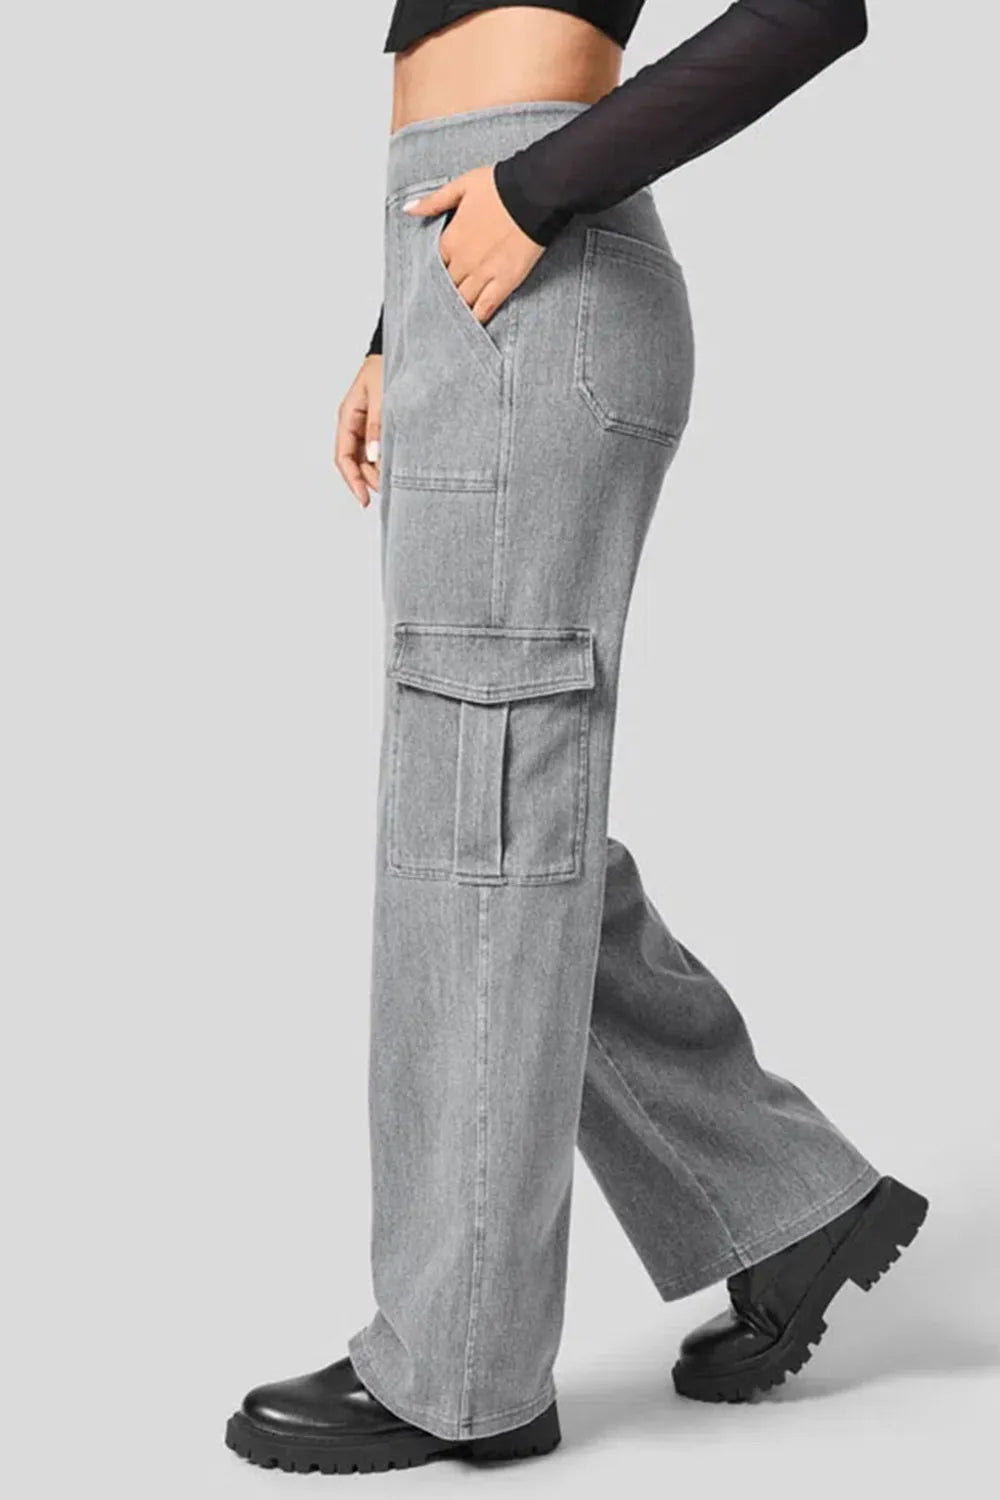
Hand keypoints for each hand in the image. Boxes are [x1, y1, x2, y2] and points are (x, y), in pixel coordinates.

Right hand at [335, 353, 381, 507]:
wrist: (401, 350)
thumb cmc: (387, 366)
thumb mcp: (381, 395)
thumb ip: (377, 425)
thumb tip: (375, 455)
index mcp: (348, 415)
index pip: (344, 456)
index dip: (352, 480)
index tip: (364, 498)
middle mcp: (354, 423)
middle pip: (354, 462)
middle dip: (366, 479)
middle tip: (385, 492)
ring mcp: (365, 425)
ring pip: (365, 458)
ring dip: (376, 472)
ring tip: (391, 483)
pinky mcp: (378, 425)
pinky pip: (376, 449)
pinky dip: (383, 461)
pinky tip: (393, 468)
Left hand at [404, 165, 543, 323]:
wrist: (533, 192)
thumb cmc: (499, 187)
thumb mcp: (460, 187)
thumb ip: (433, 202)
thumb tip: (409, 209)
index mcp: (450, 240)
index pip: (433, 267)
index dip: (435, 274)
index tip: (438, 279)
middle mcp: (463, 261)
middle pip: (447, 287)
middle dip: (446, 294)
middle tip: (445, 303)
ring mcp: (483, 274)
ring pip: (463, 301)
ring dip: (458, 309)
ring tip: (456, 317)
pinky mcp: (505, 282)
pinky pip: (486, 307)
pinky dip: (478, 318)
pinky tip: (474, 324)